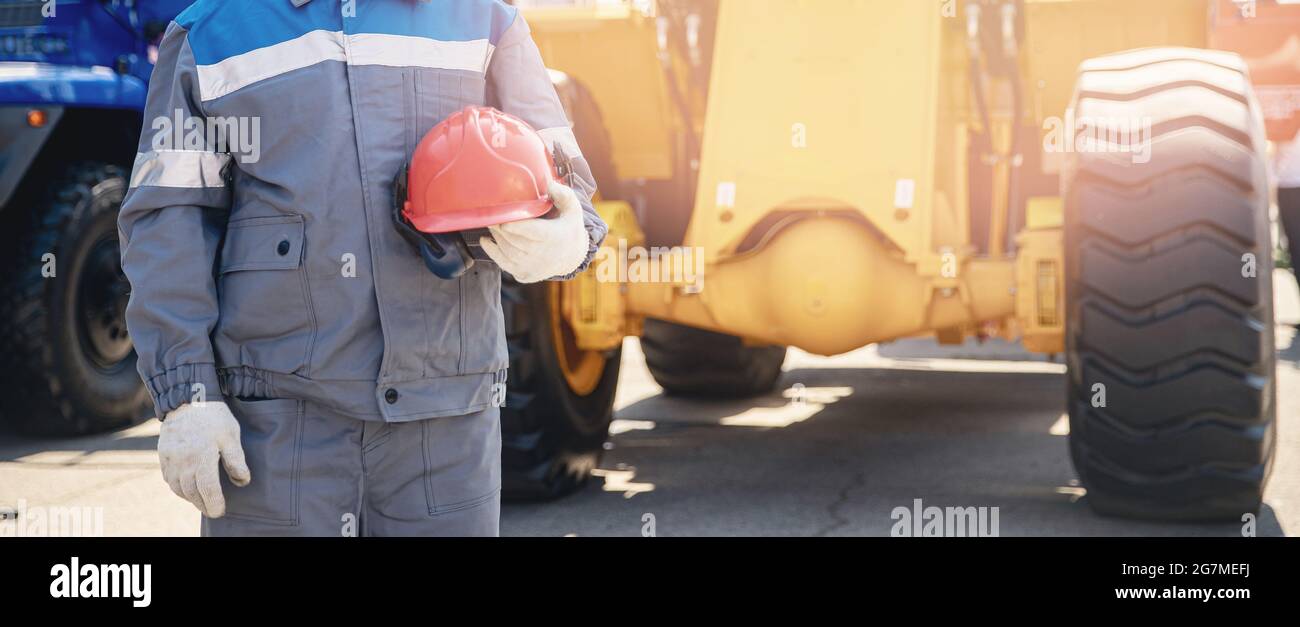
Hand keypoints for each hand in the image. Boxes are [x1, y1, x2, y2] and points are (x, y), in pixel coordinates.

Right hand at [158, 401, 249, 517]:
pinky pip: (168, 477)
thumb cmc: (214, 416)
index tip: (220, 511)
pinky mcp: (163, 453)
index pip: (208, 490)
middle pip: (192, 492)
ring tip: (200, 501)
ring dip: (189, 498)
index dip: (214, 504)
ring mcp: (170, 458)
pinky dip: (177, 487)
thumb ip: (236, 461)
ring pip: (178, 487)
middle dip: (202, 504)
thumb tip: (242, 482)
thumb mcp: (231, 436)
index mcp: (202, 458)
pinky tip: (185, 488)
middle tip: (212, 510)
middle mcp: (183, 462)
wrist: (188, 397)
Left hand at [480, 180, 588, 282]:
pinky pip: (505, 264)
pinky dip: (493, 252)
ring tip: (491, 224)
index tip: (503, 216)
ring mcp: (533, 267)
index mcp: (554, 237)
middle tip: (491, 215)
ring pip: (508, 252)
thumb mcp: (573, 210)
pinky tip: (486, 241)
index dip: (515, 225)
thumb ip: (564, 195)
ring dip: (496, 237)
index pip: (532, 232)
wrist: (571, 257)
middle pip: (515, 241)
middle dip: (500, 228)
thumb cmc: (568, 228)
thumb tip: (550, 185)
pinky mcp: (525, 275)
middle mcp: (543, 255)